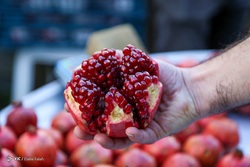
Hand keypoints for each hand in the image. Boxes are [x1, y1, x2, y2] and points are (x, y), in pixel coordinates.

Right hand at [65, 59, 199, 148]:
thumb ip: (120, 60)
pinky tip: (130, 132)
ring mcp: (141, 127)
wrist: (190, 86)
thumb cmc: (165, 76)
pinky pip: (144, 138)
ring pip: (120, 139)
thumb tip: (95, 56)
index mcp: (122, 103)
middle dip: (89, 131)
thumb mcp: (140, 63)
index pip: (98, 109)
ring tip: (96, 137)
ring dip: (107, 140)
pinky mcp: (155, 133)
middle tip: (76, 130)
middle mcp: (128, 117)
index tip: (69, 108)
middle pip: (105, 128)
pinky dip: (136, 136)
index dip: (84, 111)